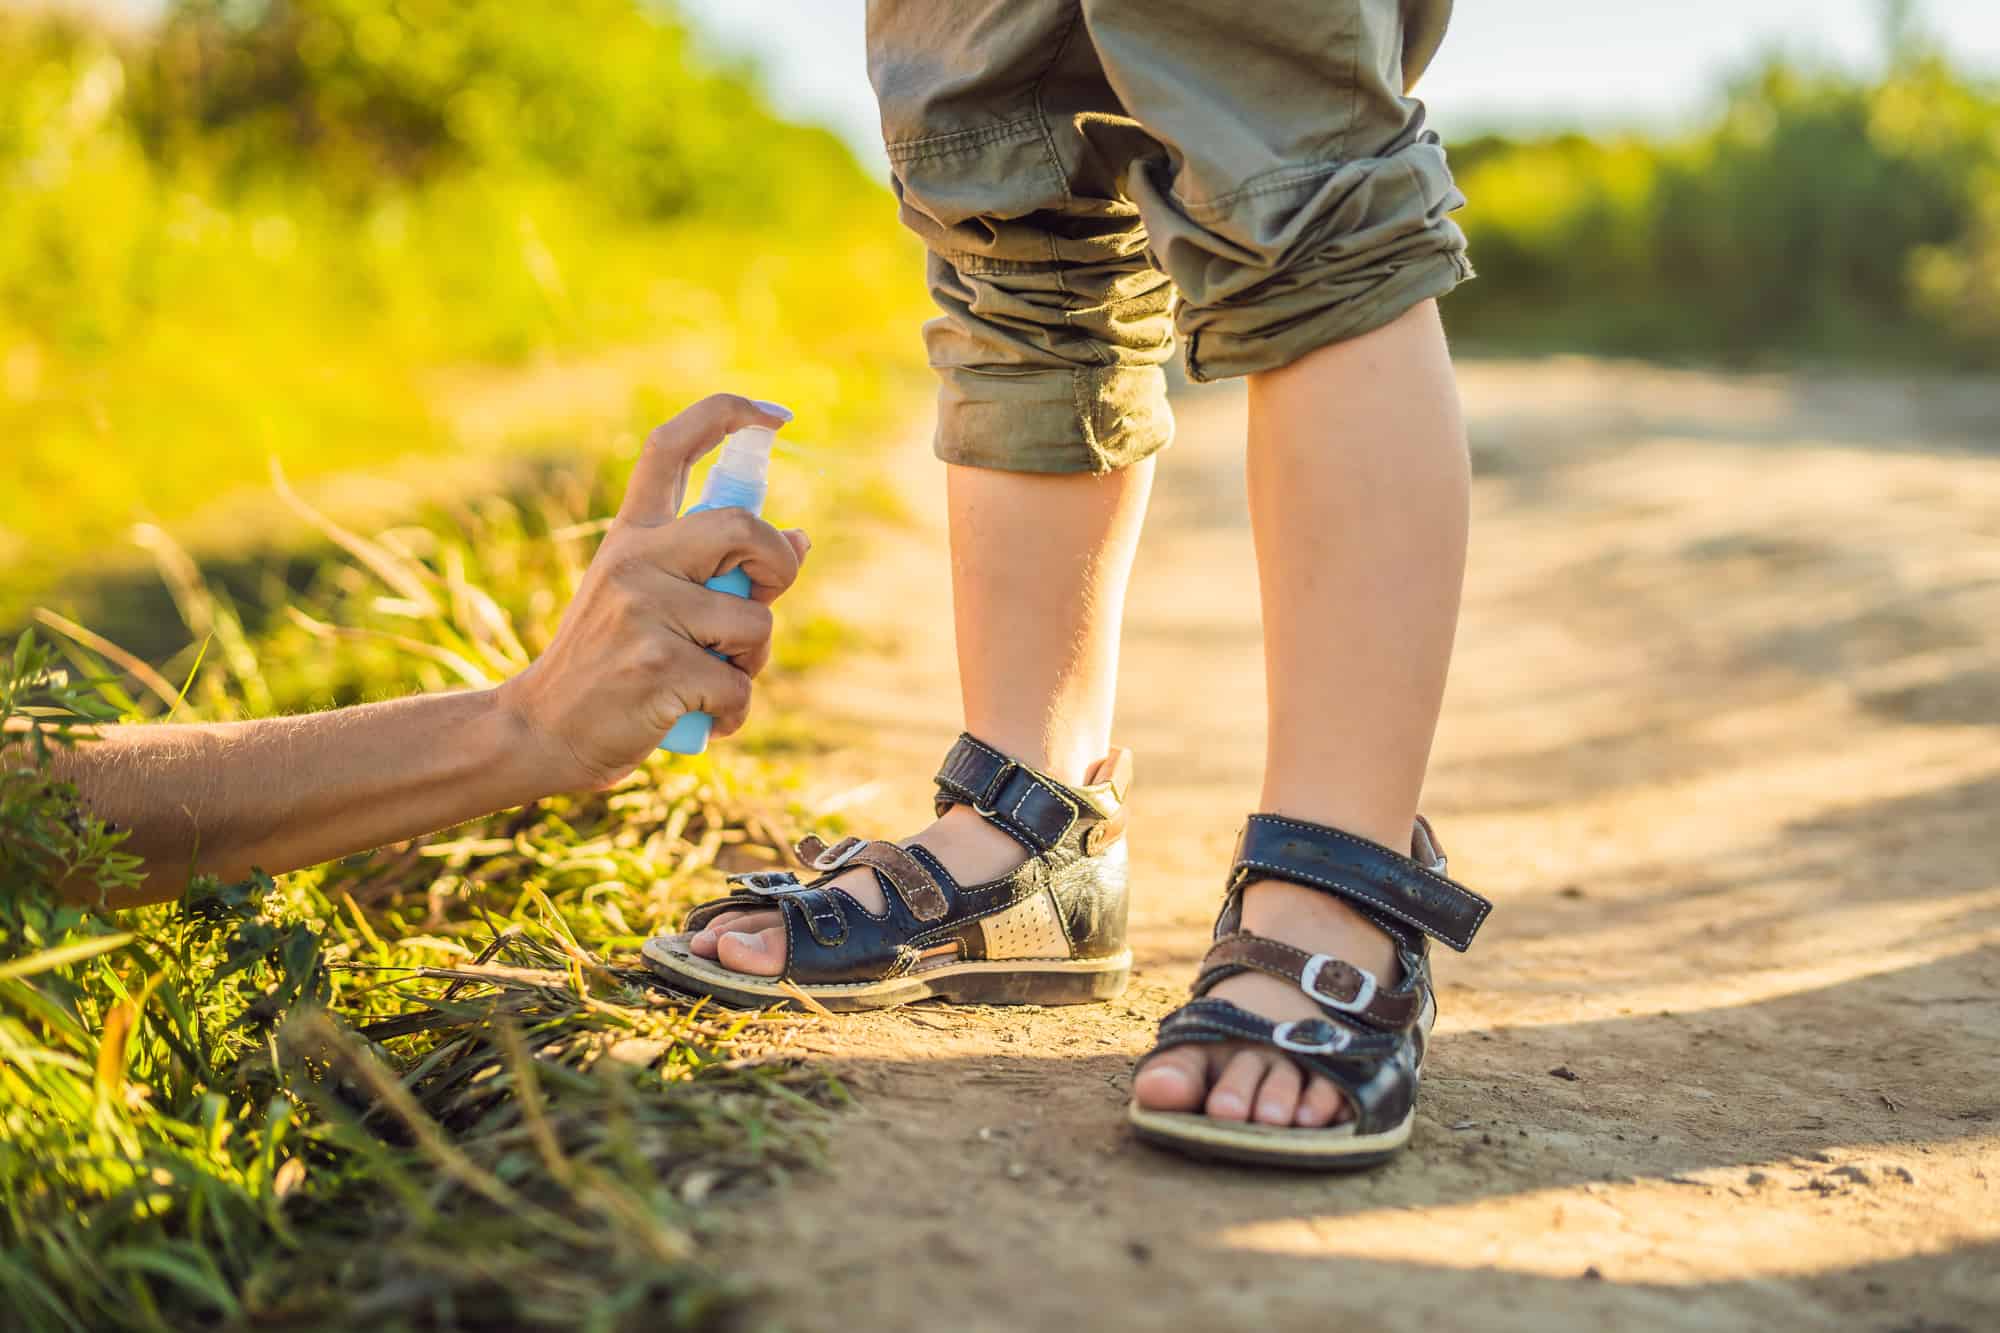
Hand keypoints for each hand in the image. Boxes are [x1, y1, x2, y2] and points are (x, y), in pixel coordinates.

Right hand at [497, 395, 809, 790]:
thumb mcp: (647, 599)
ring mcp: (643, 612)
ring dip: (752, 663)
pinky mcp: (658, 668)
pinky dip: (734, 714)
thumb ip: (714, 567)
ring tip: (710, 679)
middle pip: (744, 528)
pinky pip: (740, 687)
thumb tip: (799, 540)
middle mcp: (634, 559)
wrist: (541, 731)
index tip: (776, 416)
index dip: (728, 415)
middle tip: (761, 601)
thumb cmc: (610, 666)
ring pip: (755, 622)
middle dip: (779, 568)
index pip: (672, 446)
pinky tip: (702, 719)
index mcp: (631, 534)